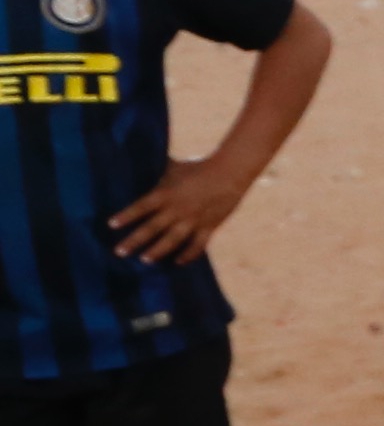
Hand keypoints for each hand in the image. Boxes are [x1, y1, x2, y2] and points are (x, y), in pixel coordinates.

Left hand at [109, 157, 257, 265]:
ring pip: (173, 239)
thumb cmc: (198, 167)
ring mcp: (194, 219)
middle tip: (119, 252)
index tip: (111, 225)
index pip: (141, 207)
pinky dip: (188, 254)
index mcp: (166, 193)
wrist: (230, 172)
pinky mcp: (209, 226)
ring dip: (158, 251)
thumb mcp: (174, 167)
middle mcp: (177, 209)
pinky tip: (178, 262)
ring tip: (145, 260)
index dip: (126, 216)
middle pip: (152, 228)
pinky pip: (198, 244)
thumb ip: (158, 173)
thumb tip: (139, 164)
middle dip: (135, 241)